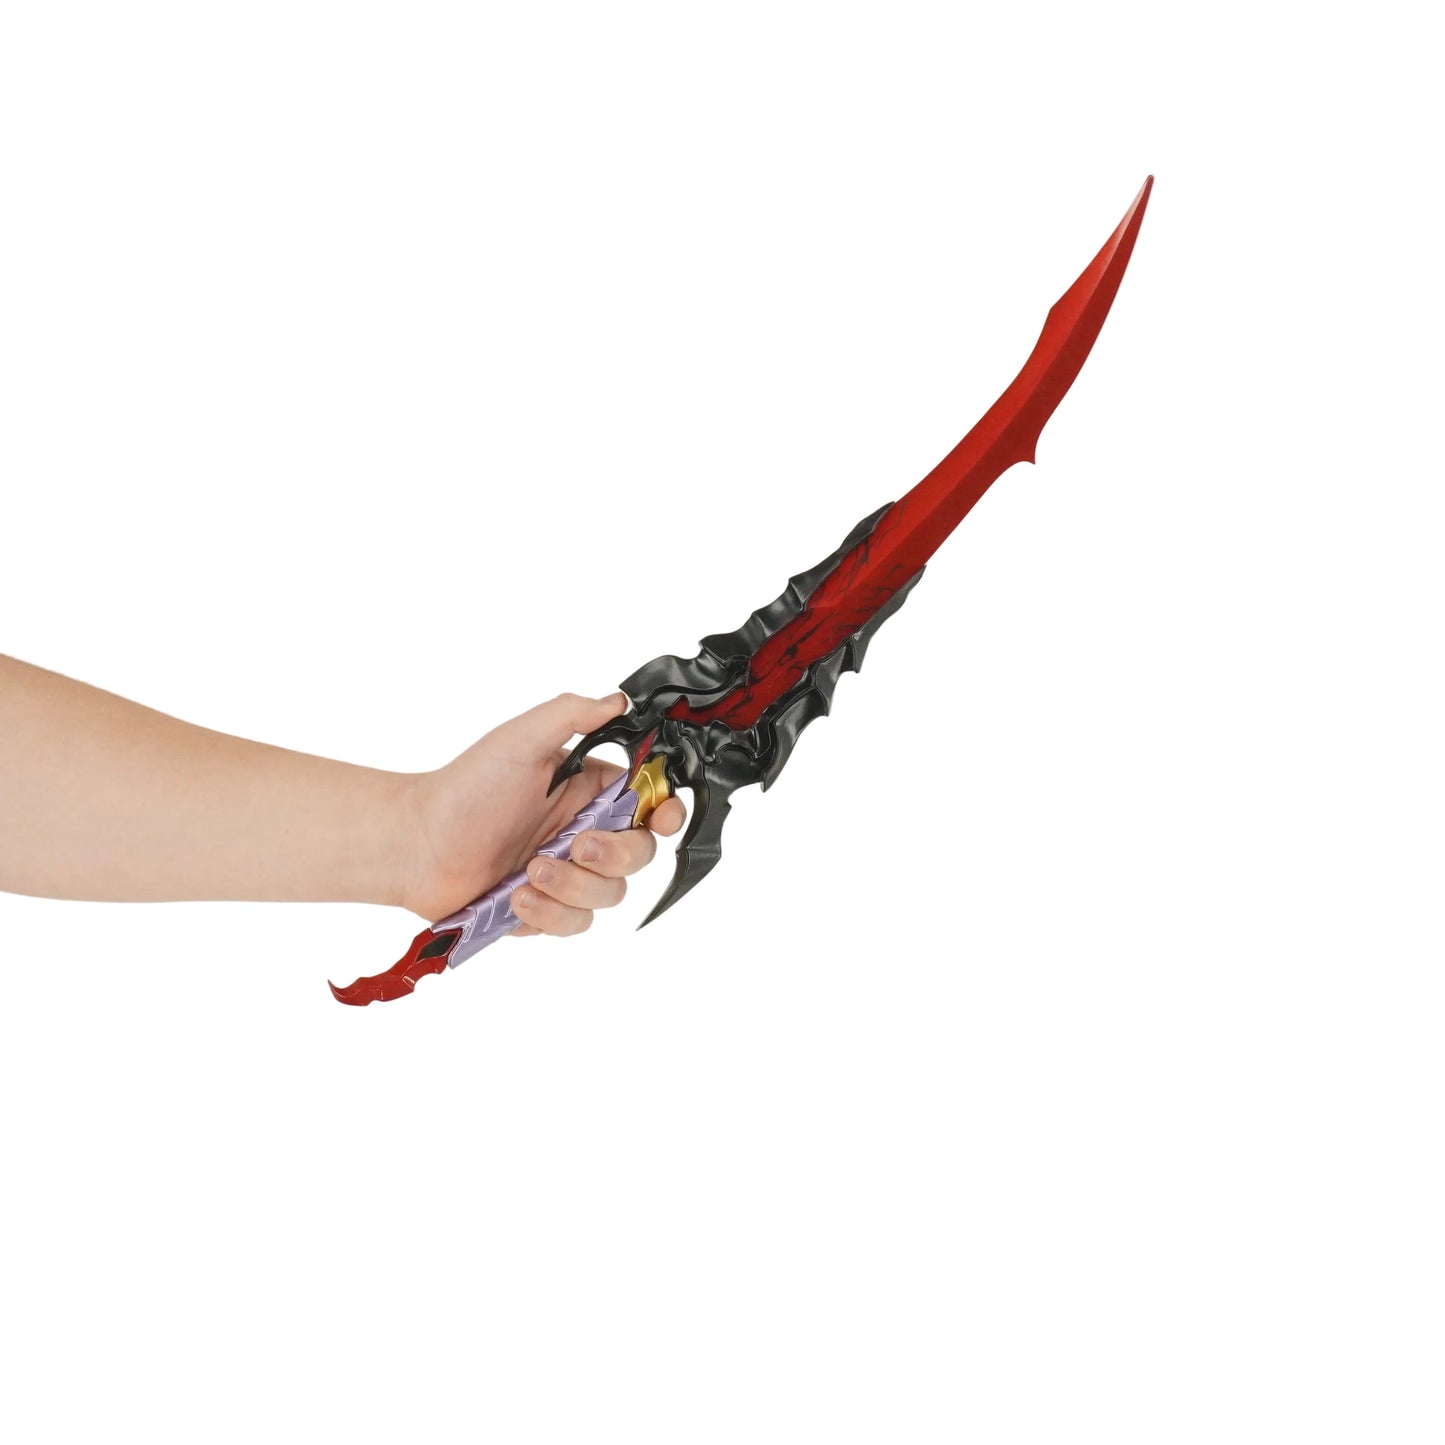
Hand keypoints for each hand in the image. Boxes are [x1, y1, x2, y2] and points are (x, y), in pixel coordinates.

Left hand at [400, 692, 685, 932]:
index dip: (667, 811)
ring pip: (610, 894)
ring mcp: (568, 874)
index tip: (662, 817)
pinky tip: (517, 896)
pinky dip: (550, 914)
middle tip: (575, 845)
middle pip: (640, 853)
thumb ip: (571, 715)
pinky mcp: (546, 909)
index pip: (650, 801)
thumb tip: (619, 700)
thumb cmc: (464, 788)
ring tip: (529, 872)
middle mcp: (584, 831)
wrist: (416, 846)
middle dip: (613, 854)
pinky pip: (576, 924)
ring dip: (574, 886)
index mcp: (588, 789)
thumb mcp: (519, 739)